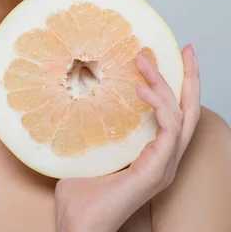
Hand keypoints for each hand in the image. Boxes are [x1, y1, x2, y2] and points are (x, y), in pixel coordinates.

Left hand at [55, 44, 200, 231]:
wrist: (78, 226)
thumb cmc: (79, 195)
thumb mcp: (87, 149)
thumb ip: (89, 126)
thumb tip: (73, 97)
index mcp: (154, 153)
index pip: (175, 114)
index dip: (177, 85)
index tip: (176, 56)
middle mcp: (165, 158)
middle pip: (189, 111)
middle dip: (190, 77)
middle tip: (187, 49)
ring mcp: (164, 165)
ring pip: (179, 115)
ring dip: (163, 84)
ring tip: (142, 61)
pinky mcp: (158, 170)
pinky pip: (169, 130)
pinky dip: (159, 106)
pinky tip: (141, 89)